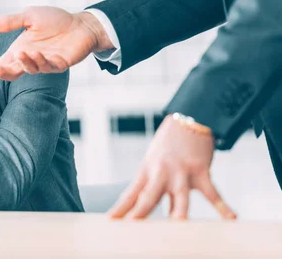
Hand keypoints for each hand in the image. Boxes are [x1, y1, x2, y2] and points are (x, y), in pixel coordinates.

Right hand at [0, 7, 113, 88]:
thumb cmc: (56, 20)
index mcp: (20, 48)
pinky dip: (40, 61)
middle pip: (13, 72)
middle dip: (3, 73)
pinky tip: (37, 53)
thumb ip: (10, 22)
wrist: (80, 24)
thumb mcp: (30, 16)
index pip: (3, 63)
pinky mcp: (59, 64)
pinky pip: (47, 67)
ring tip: (21, 52)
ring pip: (30, 69)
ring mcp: (44, 63)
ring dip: (24, 63)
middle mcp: (30, 58)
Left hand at [108, 115, 236, 219]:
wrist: (188, 118)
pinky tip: (231, 218)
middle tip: (133, 224)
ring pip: (179, 194)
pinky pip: (212, 192)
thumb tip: (149, 207)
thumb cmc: (169, 145)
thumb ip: (154, 185)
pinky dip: (223, 206)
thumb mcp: (154, 161)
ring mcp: (181, 171)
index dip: (120, 207)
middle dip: (142, 210)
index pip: (131, 193)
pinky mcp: (200, 170)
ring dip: (179, 210)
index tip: (111, 220)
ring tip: (178, 224)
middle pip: (150, 194)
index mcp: (147, 170)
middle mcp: (161, 172)